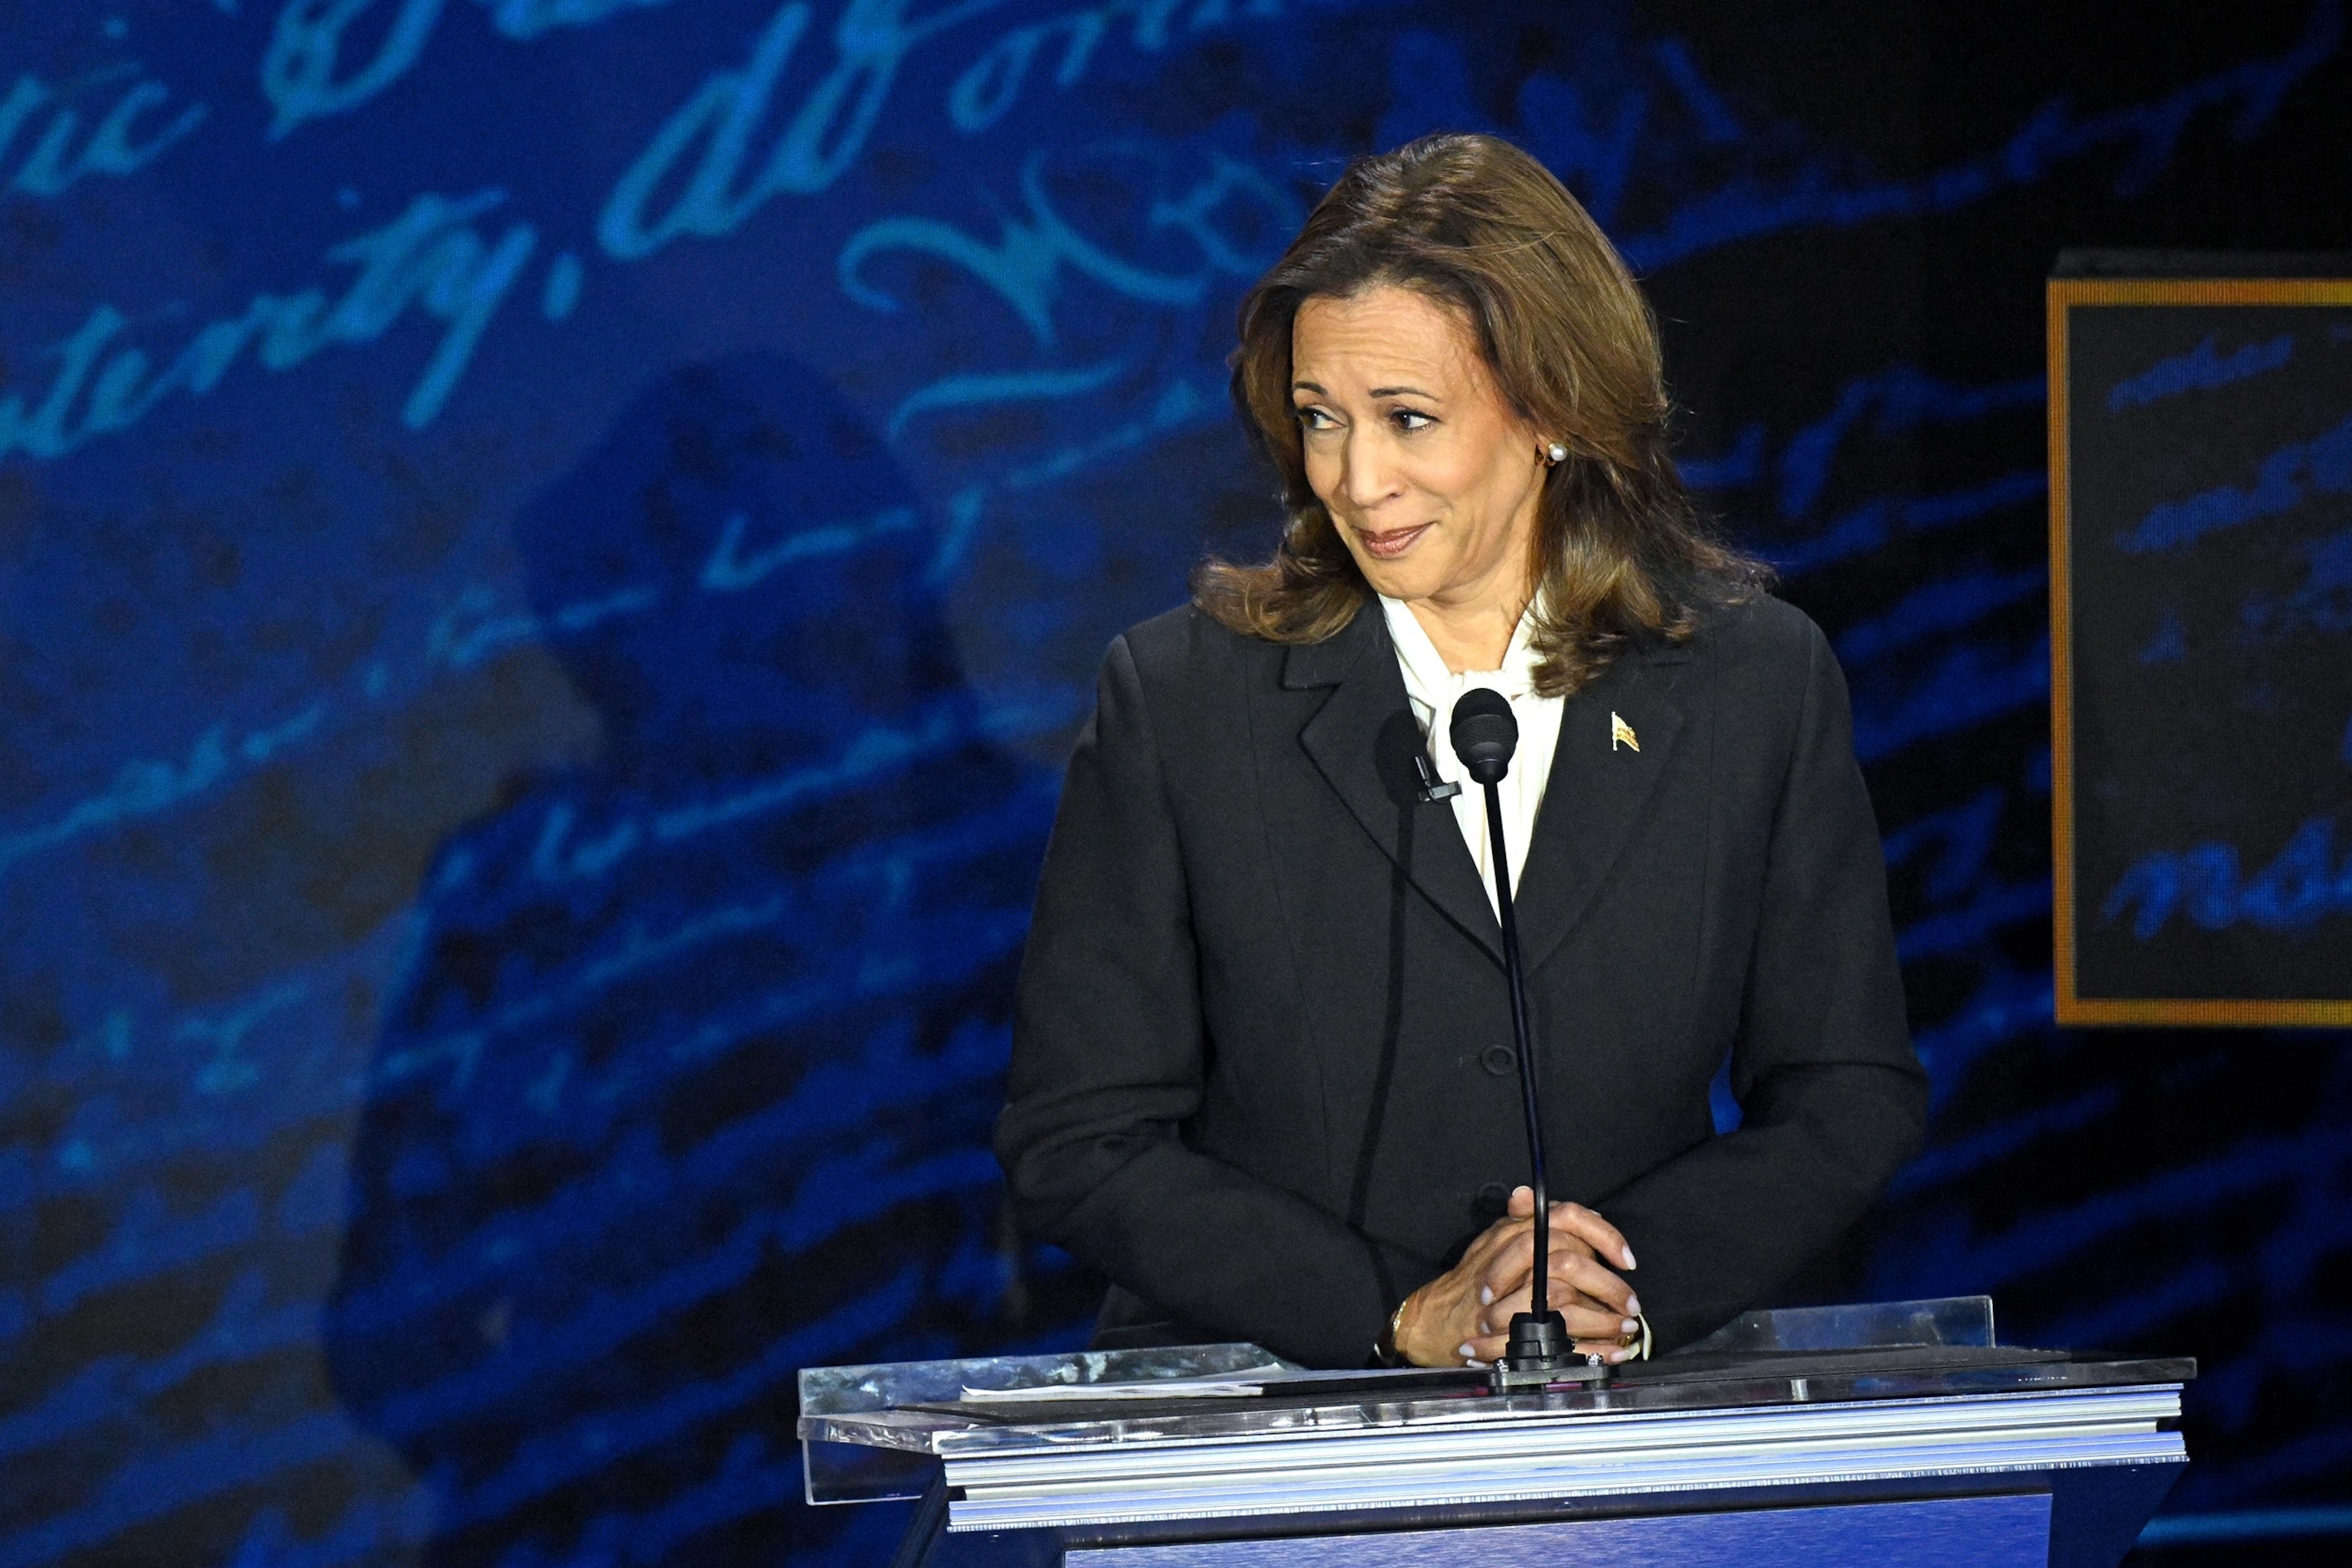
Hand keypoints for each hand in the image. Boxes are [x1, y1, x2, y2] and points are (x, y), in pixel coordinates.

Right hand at [1393, 1186, 1640, 1366]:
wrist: (1435, 1318)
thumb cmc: (1469, 1280)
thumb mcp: (1494, 1238)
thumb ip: (1526, 1222)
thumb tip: (1555, 1204)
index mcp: (1514, 1231)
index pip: (1567, 1217)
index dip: (1603, 1236)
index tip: (1626, 1259)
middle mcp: (1510, 1257)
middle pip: (1569, 1262)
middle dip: (1609, 1286)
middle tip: (1632, 1303)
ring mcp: (1507, 1296)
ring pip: (1564, 1301)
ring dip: (1603, 1319)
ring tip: (1625, 1329)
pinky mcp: (1508, 1332)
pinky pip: (1558, 1340)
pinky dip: (1590, 1349)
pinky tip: (1611, 1354)